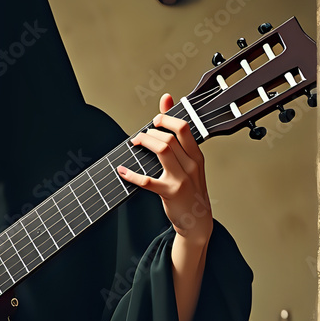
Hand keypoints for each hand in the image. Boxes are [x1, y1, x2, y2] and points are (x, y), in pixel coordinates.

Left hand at [117, 94, 212, 245]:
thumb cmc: (190, 189)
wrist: (197, 220)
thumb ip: (178, 138)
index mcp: (197, 155)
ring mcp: (181, 179)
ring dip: (145, 143)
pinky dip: (131, 174)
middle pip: (170, 137)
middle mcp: (191, 165)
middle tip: (140, 137)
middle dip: (150, 132)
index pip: (184, 128)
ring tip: (135, 144)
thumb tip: (166, 100)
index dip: (166, 119)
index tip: (154, 121)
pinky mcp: (169, 193)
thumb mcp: (189, 163)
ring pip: (162, 150)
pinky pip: (146, 180)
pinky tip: (122, 170)